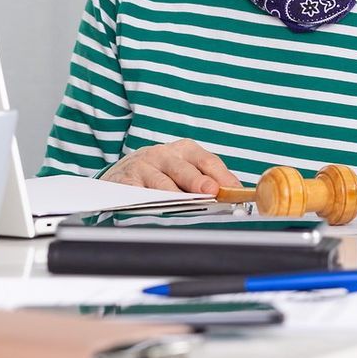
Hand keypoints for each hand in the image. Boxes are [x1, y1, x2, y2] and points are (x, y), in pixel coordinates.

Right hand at [102, 141, 241, 195]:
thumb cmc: (161, 172)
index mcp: (184, 150)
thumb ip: (207, 180)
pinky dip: (146, 200)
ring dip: (174, 194)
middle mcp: (164, 155)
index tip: (234, 190)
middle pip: (184, 170)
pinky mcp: (125, 181)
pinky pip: (138, 193)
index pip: (207, 162)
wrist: (121, 171)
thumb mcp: (184, 169)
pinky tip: (153, 207)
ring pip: (160, 182)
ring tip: (185, 203)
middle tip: (211, 191)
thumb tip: (234, 195)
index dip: (222, 176)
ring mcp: (143, 166)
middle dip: (198, 181)